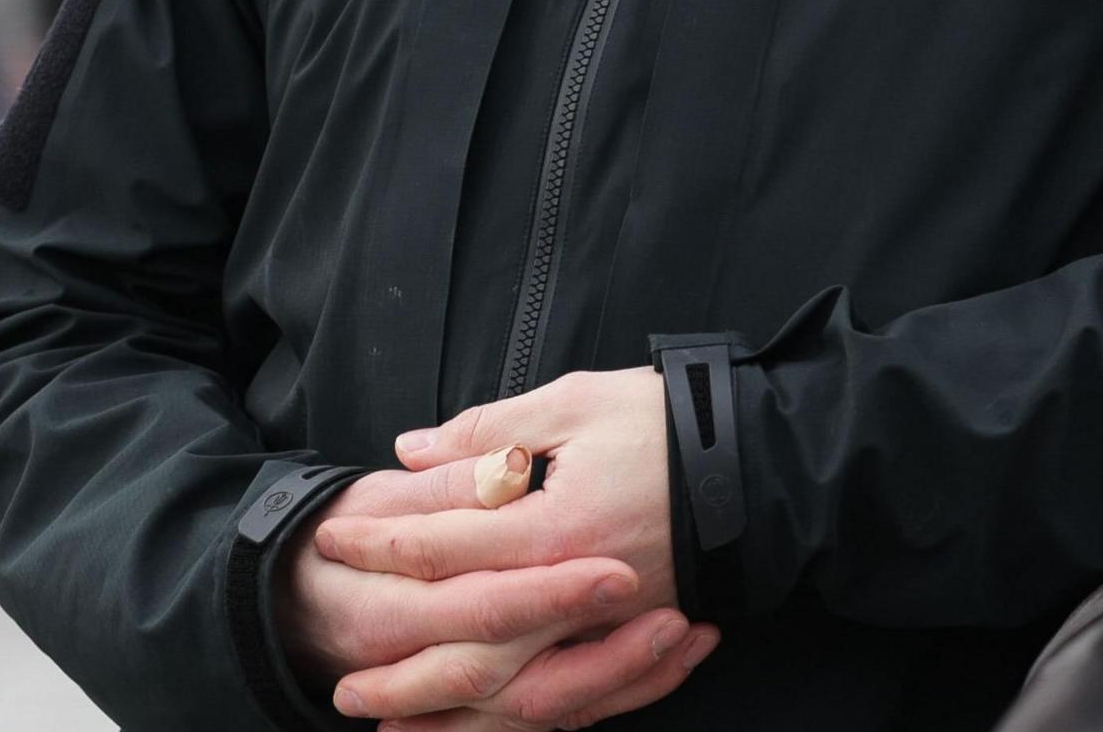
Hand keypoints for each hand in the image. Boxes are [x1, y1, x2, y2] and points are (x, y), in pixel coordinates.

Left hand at [318, 370, 711, 725]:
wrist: (768, 463)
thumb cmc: (668, 423)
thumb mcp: (575, 403)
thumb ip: (490, 433)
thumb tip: (411, 452)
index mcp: (557, 529)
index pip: (446, 545)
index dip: (383, 544)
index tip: (334, 540)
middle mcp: (580, 595)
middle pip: (473, 652)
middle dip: (404, 675)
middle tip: (344, 690)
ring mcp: (612, 630)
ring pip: (521, 695)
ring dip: (454, 717)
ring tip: (398, 728)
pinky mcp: (635, 642)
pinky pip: (572, 701)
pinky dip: (521, 722)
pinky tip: (482, 725)